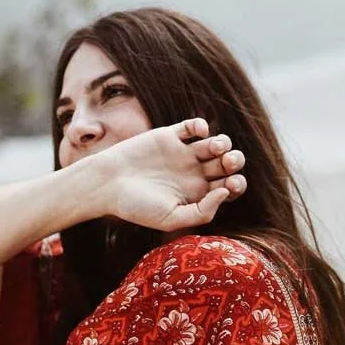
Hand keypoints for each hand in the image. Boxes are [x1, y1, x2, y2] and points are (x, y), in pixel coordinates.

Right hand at [104, 118, 246, 230]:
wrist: (107, 184)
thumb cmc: (137, 207)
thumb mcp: (170, 219)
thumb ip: (201, 212)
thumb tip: (225, 192)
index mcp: (196, 195)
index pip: (228, 188)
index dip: (236, 184)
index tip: (229, 184)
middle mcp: (193, 174)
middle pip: (227, 165)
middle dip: (234, 161)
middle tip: (227, 163)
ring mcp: (182, 154)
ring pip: (215, 144)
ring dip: (223, 143)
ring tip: (214, 148)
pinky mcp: (169, 136)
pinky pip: (193, 126)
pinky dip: (201, 125)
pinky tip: (197, 133)